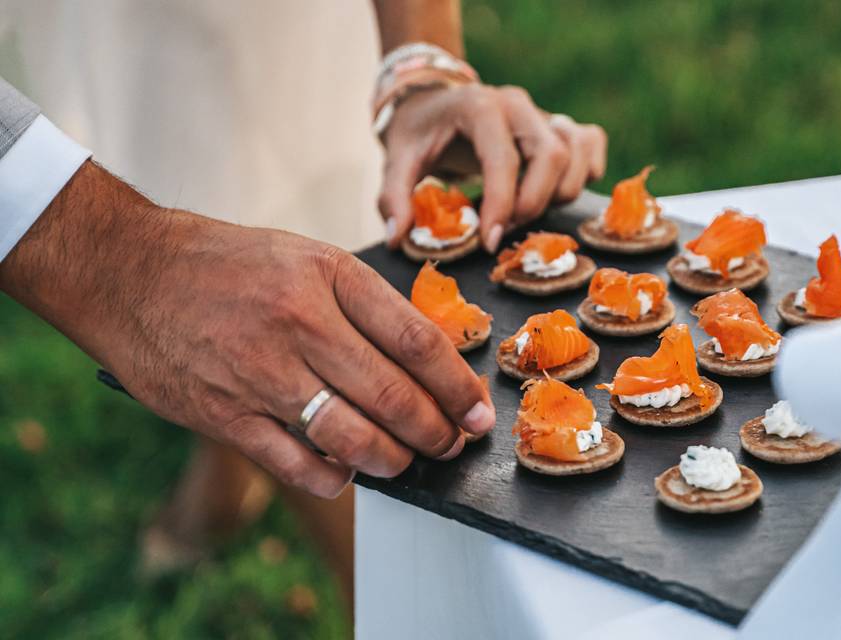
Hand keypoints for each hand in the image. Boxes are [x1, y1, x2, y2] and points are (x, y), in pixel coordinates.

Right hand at [0, 162, 496, 497]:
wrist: (129, 272)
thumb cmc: (228, 263)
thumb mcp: (307, 256)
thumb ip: (365, 304)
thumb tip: (426, 359)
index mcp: (330, 276)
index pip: (419, 342)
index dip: (460, 387)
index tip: (478, 411)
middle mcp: (300, 323)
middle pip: (395, 396)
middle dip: (437, 432)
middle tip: (452, 444)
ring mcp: (260, 372)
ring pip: (353, 438)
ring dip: (395, 461)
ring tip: (407, 461)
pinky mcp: (224, 415)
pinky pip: (297, 464)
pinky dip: (335, 478)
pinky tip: (348, 474)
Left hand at [379, 84, 606, 251]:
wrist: (434, 102)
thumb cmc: (418, 133)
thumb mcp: (397, 159)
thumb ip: (394, 197)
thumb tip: (398, 238)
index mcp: (479, 107)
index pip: (503, 160)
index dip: (501, 207)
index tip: (490, 242)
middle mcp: (517, 104)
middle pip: (553, 155)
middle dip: (535, 203)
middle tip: (509, 228)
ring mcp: (542, 111)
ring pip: (577, 153)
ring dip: (560, 193)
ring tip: (526, 210)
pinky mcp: (559, 123)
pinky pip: (592, 144)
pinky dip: (586, 171)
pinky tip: (555, 191)